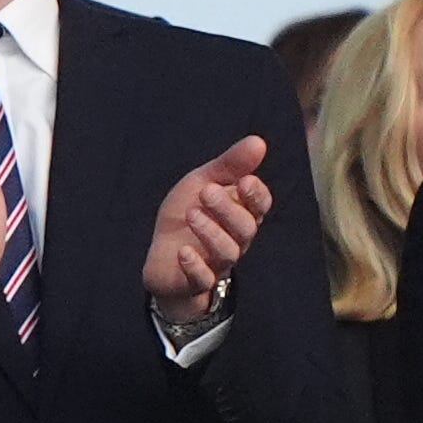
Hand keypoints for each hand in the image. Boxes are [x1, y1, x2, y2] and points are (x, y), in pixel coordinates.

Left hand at [143, 135, 269, 324]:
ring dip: (211, 232)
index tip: (244, 180)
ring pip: (228, 252)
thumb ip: (229, 165)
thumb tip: (258, 141)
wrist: (162, 258)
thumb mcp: (202, 183)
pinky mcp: (195, 281)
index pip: (260, 206)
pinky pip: (203, 279)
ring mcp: (217, 262)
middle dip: (228, 209)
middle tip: (206, 191)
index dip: (256, 195)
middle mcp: (235, 240)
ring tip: (191, 215)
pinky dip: (195, 266)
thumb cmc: (186, 216)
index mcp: (240, 214)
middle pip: (245, 228)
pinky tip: (183, 252)